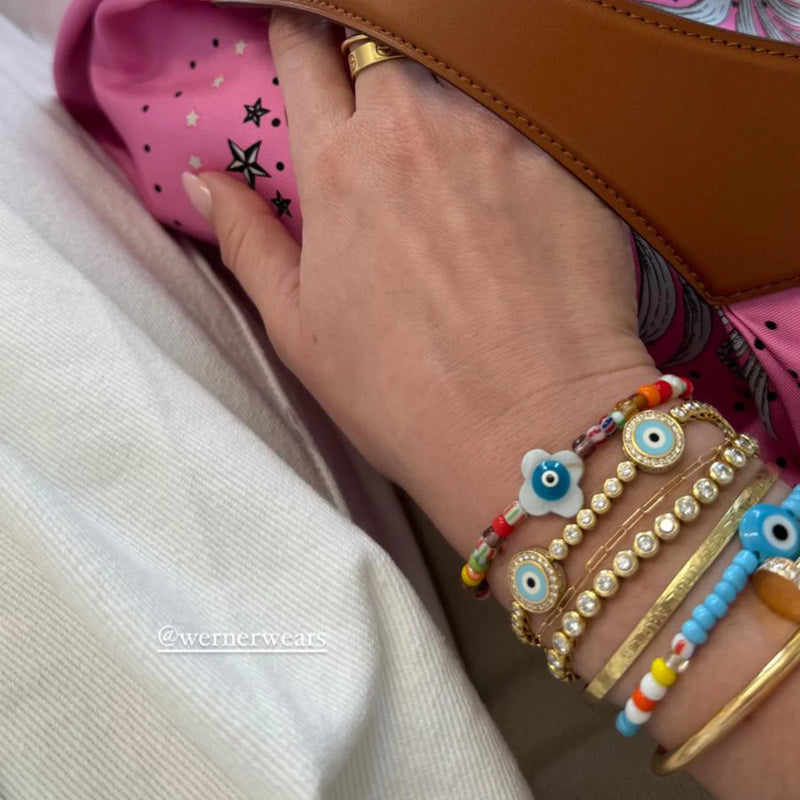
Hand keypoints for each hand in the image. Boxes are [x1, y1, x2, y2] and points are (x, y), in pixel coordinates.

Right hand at [186, 10, 656, 550]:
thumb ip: (247, 241)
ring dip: (446, 110)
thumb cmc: (400, 396)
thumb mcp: (299, 330)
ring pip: (460, 82)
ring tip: (455, 178)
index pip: (306, 53)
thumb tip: (206, 179)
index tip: (305, 46)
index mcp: (339, 166)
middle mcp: (416, 128)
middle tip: (388, 130)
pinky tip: (517, 206)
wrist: (527, 429)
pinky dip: (514, 143)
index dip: (300, 39)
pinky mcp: (566, 159)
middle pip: (384, 54)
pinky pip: (530, 121)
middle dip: (375, 76)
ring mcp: (499, 135)